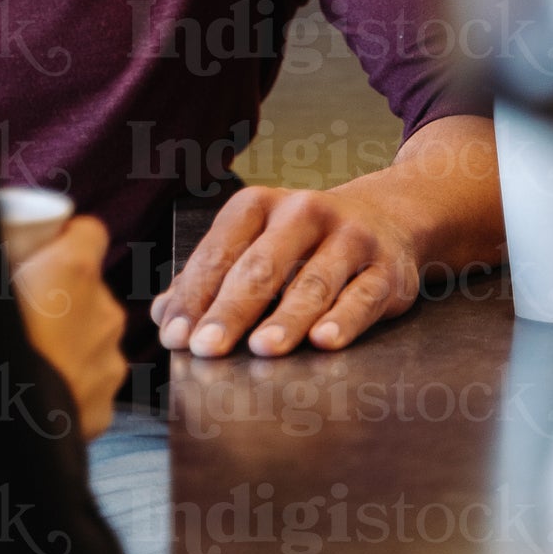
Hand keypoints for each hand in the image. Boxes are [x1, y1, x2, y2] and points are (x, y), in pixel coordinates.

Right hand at [13, 214, 127, 436]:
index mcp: (74, 270)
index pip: (87, 231)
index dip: (62, 240)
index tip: (39, 254)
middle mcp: (104, 311)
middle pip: (88, 288)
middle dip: (61, 296)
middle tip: (21, 315)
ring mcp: (109, 360)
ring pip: (91, 338)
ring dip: (67, 342)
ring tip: (26, 360)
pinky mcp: (105, 405)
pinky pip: (89, 383)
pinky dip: (69, 385)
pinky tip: (37, 393)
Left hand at [152, 182, 421, 357]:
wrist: (390, 215)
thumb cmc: (305, 239)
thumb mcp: (258, 241)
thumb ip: (212, 277)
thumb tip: (162, 314)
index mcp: (259, 205)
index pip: (219, 252)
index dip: (194, 295)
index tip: (174, 337)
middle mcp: (303, 213)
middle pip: (260, 267)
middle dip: (230, 310)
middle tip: (205, 348)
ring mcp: (349, 239)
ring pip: (312, 283)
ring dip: (285, 318)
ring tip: (261, 349)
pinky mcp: (386, 270)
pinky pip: (362, 297)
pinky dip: (344, 320)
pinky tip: (324, 342)